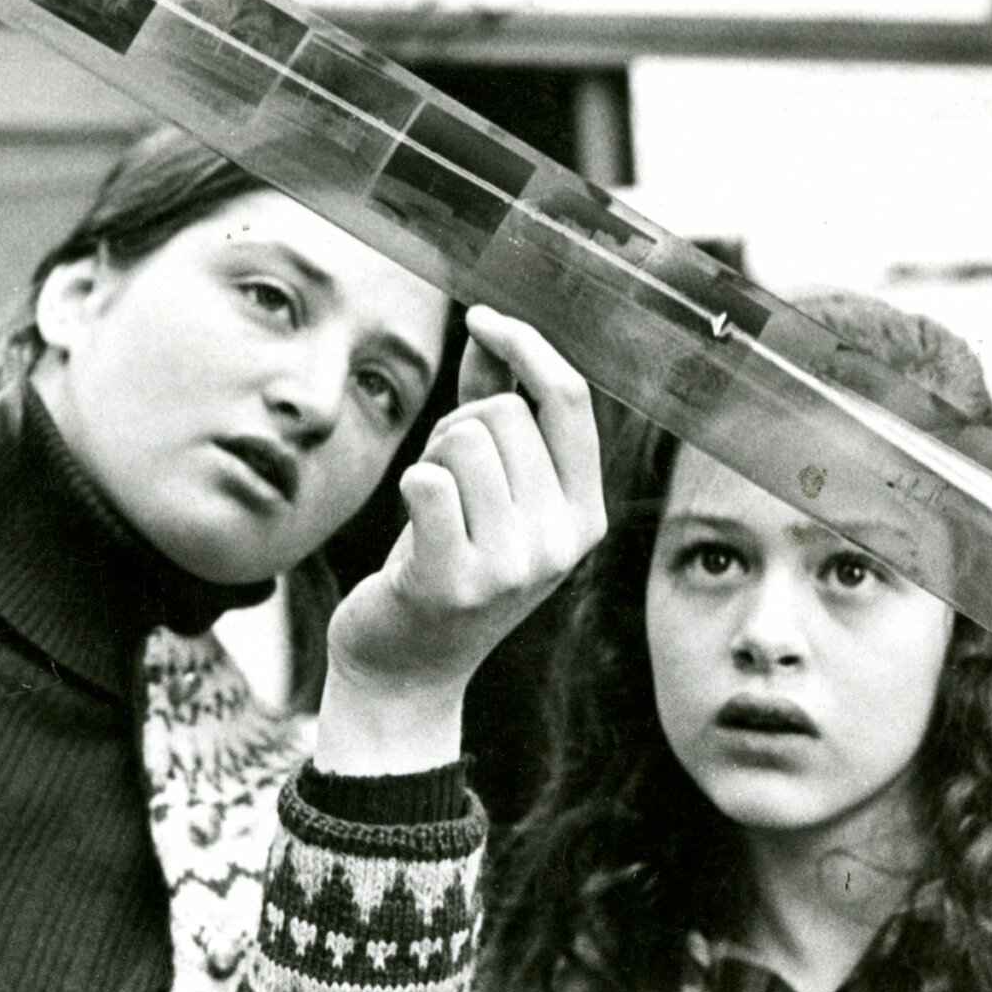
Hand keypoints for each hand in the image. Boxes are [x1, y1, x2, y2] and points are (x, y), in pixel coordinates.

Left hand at [318, 305, 606, 775]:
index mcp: (586, 516)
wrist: (405, 671)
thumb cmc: (444, 565)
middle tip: (443, 486)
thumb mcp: (489, 494)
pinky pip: (428, 481)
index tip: (483, 320)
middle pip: (504, 414)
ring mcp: (514, 566)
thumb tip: (487, 329)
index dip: (527, 347)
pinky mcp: (456, 582)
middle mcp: (562, 542)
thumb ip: (495, 410)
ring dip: (430, 458)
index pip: (570, 401)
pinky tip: (412, 528)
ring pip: (463, 438)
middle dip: (458, 426)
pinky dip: (410, 484)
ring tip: (429, 512)